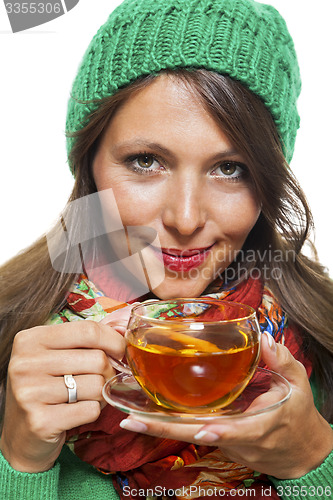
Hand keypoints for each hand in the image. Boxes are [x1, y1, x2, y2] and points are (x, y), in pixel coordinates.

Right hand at [0, 321, 124, 472]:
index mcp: (31, 339)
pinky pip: (91, 410)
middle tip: (98, 381)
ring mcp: (30, 393)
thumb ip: (84, 340)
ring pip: (97, 385)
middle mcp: (26, 363)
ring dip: (100, 394)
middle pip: (98, 359)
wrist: (22, 436)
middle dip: (108, 372)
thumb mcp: (56, 354)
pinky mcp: (40, 422)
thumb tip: (121, 330)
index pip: (88, 330)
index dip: (113, 341)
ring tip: (84, 398)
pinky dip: (92, 412)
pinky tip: (76, 413)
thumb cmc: (47, 387)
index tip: (119, 352)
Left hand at [119, 333, 332, 478]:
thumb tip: (262, 337)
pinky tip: (143, 411)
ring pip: (188, 434)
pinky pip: (190, 430)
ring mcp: (224, 442)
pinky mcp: (217, 440)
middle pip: (196, 435)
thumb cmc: (298, 414)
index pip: (239, 431)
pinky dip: (167, 423)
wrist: (300, 451)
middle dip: (163, 430)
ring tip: (129, 414)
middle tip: (131, 419)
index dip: (220, 431)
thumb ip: (281, 359)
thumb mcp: (298, 383)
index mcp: (261, 425)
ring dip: (159, 427)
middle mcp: (237, 439)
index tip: (202, 429)